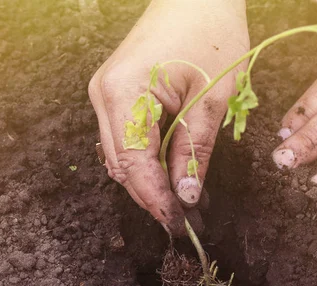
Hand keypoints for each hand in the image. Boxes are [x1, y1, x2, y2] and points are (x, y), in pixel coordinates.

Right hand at [89, 0, 248, 235]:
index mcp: (124, 92)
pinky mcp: (116, 94)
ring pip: (121, 157)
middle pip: (122, 166)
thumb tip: (187, 196)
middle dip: (153, 196)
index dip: (156, 200)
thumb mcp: (212, 96)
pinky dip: (147, 161)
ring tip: (186, 201)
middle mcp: (104, 96)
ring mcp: (106, 94)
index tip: (179, 225)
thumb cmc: (209, 29)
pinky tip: (172, 173)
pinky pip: (126, 139)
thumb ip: (195, 149)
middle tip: (187, 220)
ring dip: (150, 181)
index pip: (134, 165)